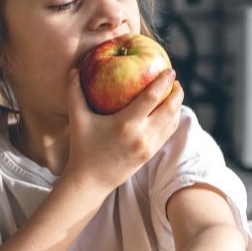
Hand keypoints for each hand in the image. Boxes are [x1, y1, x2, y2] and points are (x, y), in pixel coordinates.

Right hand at [64, 68, 183, 195]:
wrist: (90, 181)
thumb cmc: (82, 148)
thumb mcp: (77, 119)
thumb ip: (74, 93)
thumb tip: (74, 69)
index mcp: (126, 124)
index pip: (152, 97)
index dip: (164, 82)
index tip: (169, 70)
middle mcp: (141, 135)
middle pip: (170, 109)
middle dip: (177, 92)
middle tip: (175, 80)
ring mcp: (148, 147)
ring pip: (172, 122)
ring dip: (177, 106)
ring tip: (174, 93)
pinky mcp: (150, 154)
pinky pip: (167, 133)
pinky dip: (172, 120)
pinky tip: (168, 111)